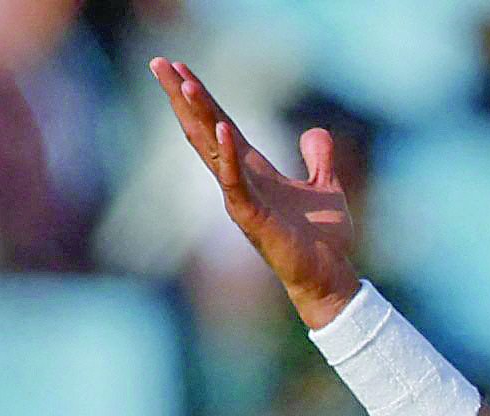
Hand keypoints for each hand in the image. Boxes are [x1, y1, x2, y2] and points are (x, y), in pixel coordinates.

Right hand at [152, 57, 361, 326]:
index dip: (201, 96)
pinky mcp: (253, 219)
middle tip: (159, 63)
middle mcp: (240, 183)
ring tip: (185, 84)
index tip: (179, 67)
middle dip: (182, 96)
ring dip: (198, 115)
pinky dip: (228, 156)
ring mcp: (242, 200)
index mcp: (253, 172)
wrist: (331, 277)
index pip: (218, 124)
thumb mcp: (326, 187)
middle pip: (203, 130)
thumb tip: (314, 133)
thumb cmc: (324, 240)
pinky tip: (221, 128)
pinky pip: (235, 183)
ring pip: (211, 151)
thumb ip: (318, 158)